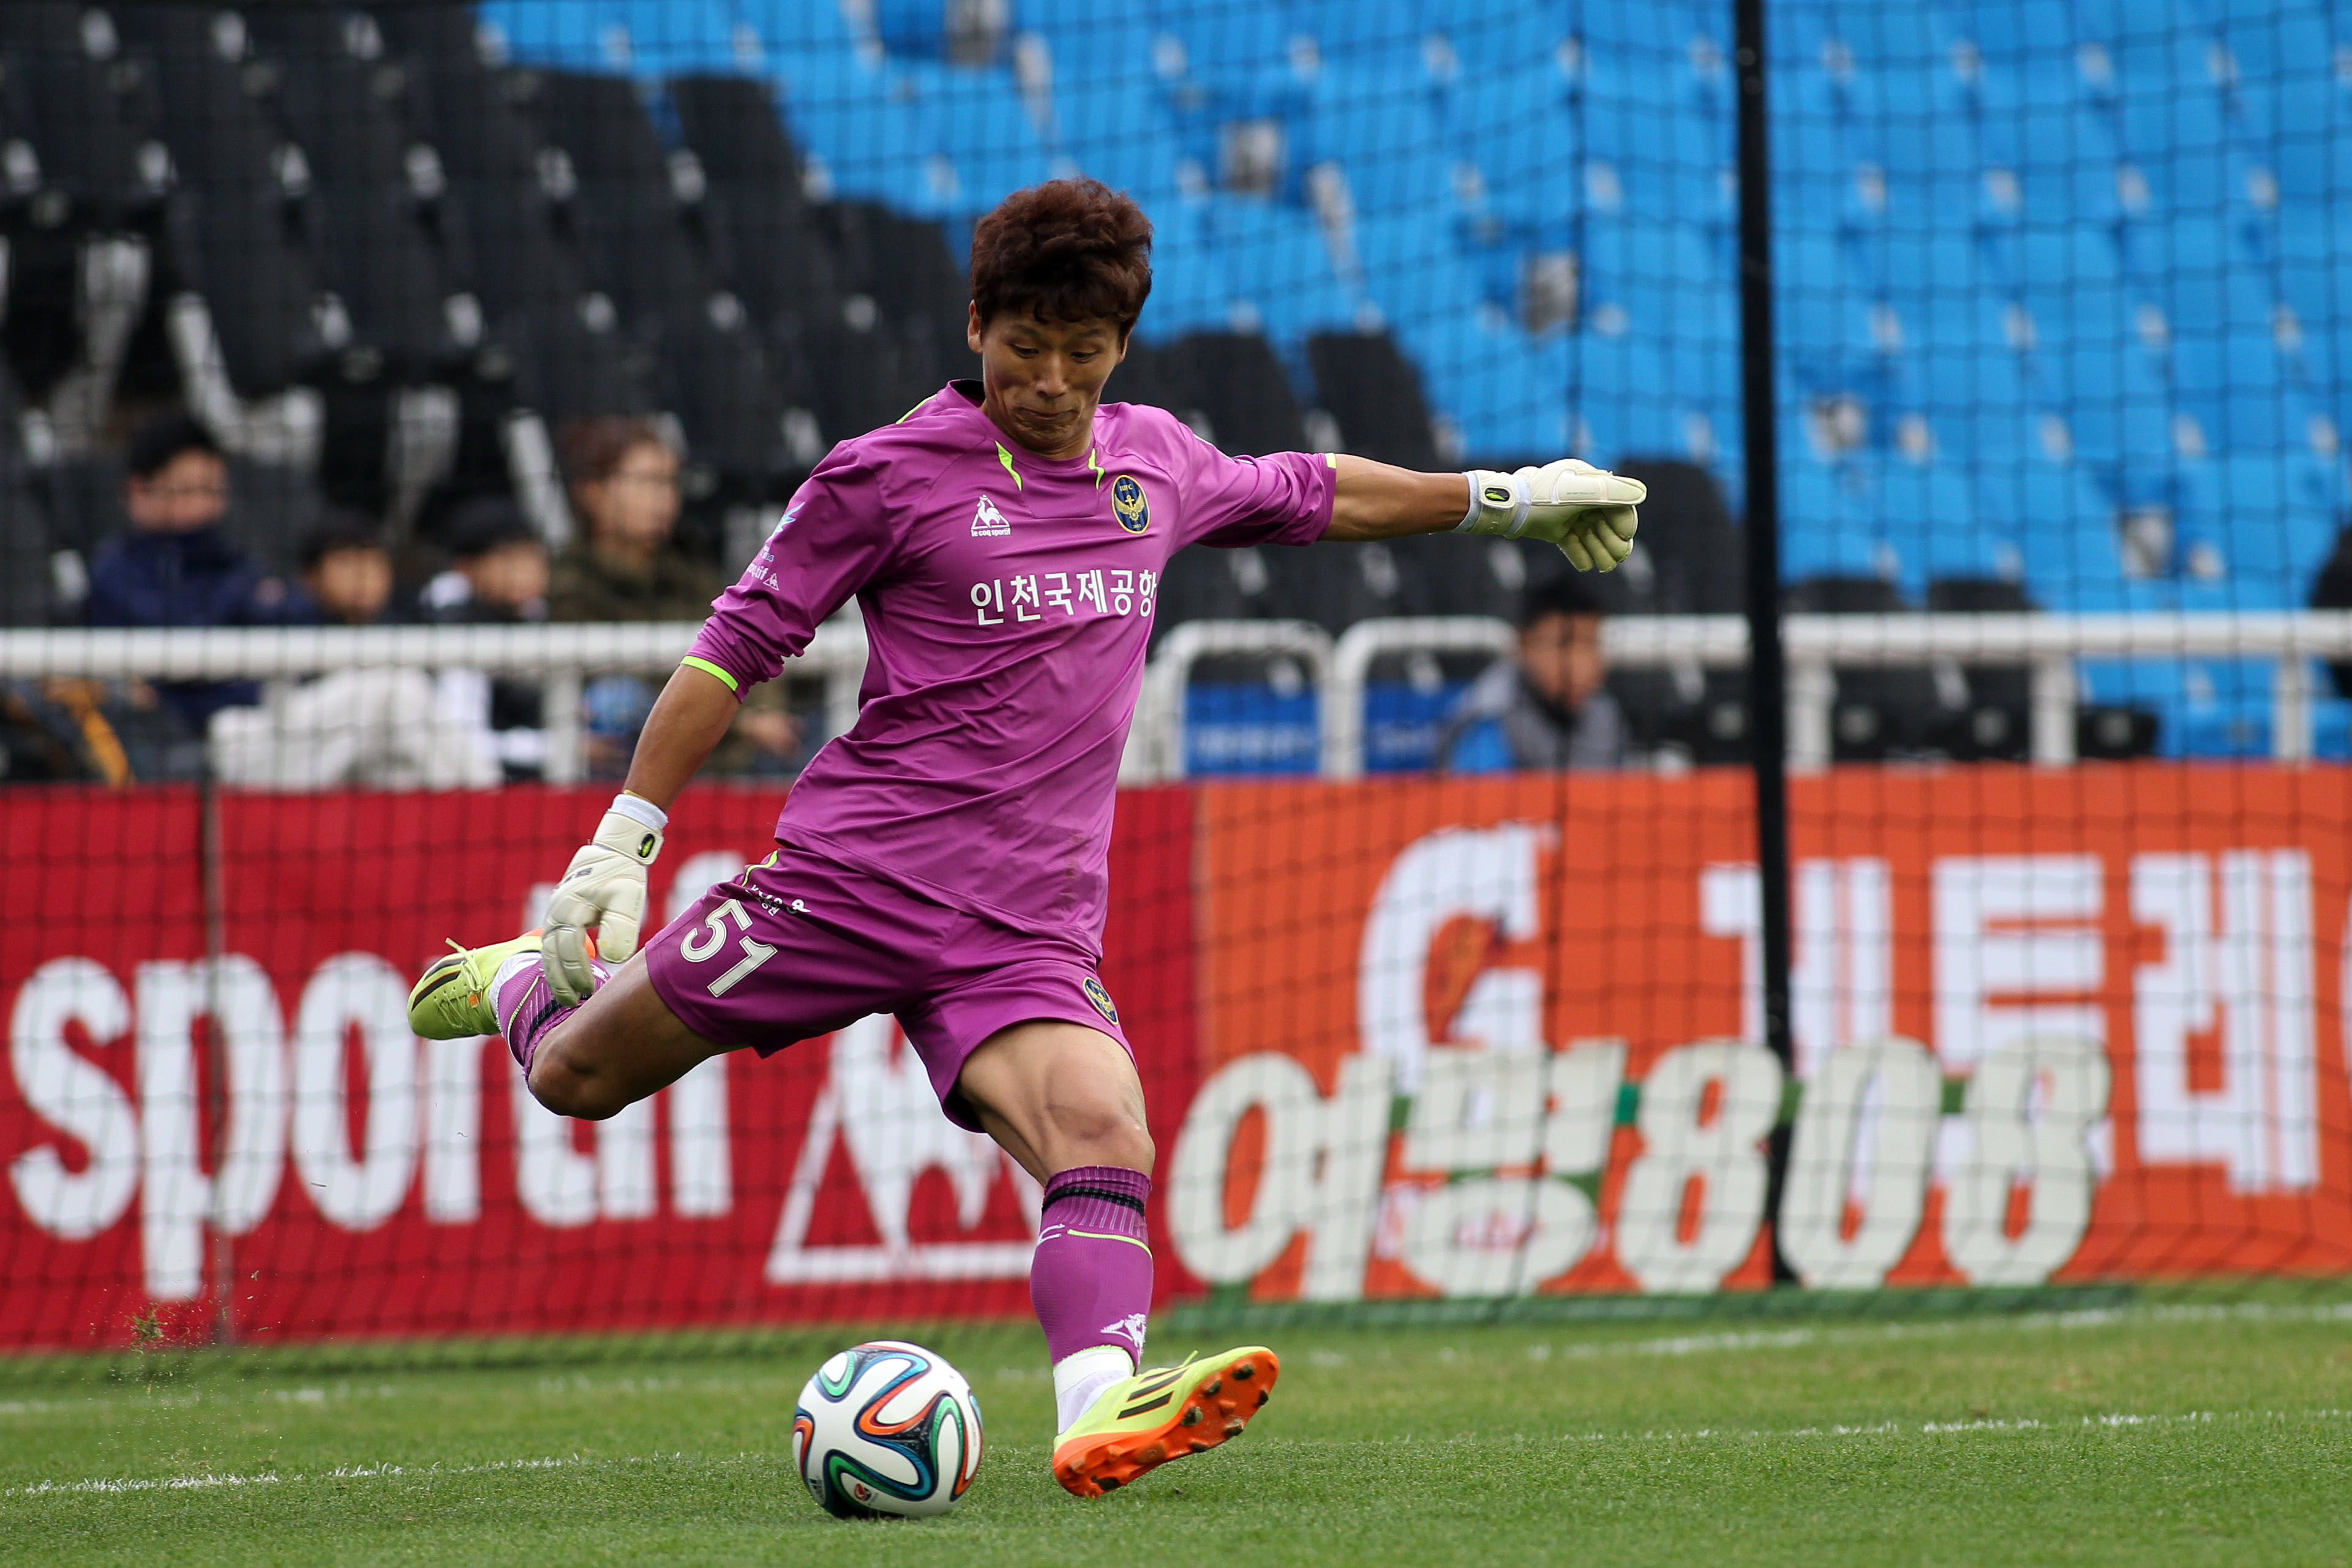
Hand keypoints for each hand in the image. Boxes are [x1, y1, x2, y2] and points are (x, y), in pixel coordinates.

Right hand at [542, 805, 662, 1003]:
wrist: (613, 852)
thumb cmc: (623, 876)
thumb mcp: (628, 899)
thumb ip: (621, 927)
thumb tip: (611, 958)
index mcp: (570, 909)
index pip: (568, 949)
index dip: (577, 973)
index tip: (589, 991)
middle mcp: (555, 913)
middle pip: (551, 955)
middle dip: (561, 982)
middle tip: (573, 1003)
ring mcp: (553, 914)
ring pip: (547, 952)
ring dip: (556, 976)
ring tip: (569, 997)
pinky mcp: (557, 916)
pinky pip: (551, 945)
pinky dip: (555, 964)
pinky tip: (567, 979)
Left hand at [1458, 459, 1645, 571]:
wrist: (1506, 510)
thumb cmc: (1541, 499)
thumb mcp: (1577, 494)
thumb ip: (1609, 493)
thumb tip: (1641, 493)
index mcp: (1590, 482)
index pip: (1618, 504)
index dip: (1624, 523)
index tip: (1624, 538)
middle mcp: (1582, 497)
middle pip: (1607, 523)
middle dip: (1611, 542)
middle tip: (1614, 560)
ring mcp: (1569, 514)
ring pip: (1592, 535)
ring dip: (1599, 551)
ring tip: (1602, 567)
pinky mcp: (1556, 529)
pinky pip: (1573, 543)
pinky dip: (1579, 554)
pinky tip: (1584, 565)